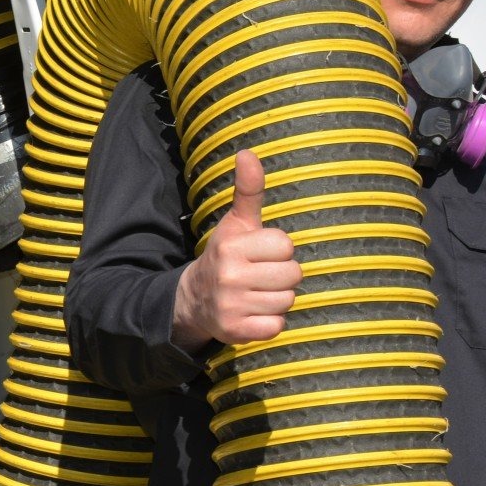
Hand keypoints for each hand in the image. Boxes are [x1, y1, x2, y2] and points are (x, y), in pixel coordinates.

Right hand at [172, 149, 301, 349]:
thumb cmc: (226, 256)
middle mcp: (229, 276)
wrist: (193, 300)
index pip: (286, 246)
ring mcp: (232, 305)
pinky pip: (276, 326)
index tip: (259, 255)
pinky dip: (269, 322)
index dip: (278, 251)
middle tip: (259, 277)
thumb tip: (248, 153)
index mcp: (231, 246)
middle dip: (281, 276)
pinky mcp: (236, 332)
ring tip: (256, 294)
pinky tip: (253, 313)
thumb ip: (248, 191)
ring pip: (287, 301)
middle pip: (292, 274)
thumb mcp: (236, 224)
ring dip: (277, 299)